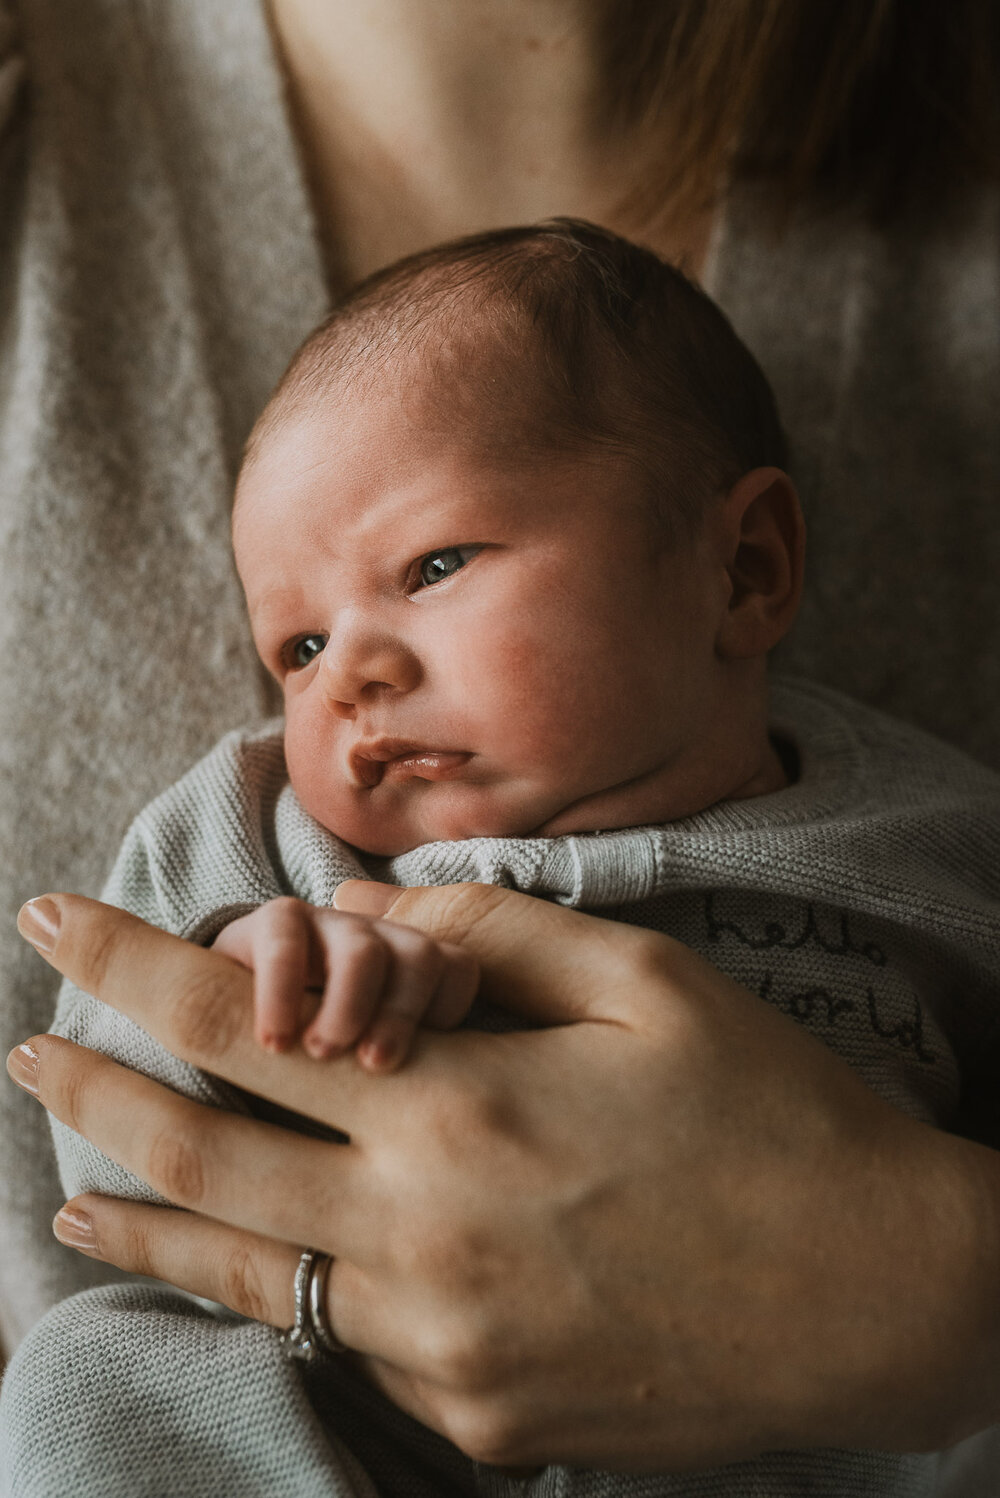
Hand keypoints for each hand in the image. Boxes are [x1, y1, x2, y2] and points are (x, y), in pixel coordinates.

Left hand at [11, 885, 999, 1468]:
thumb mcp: (645, 980)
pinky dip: (272, 1285)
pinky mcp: (476, 1419)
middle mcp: (424, 1241)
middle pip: (201, 1160)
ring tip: (72, 1187)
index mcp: (462, 1111)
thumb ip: (486, 934)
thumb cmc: (772, 1113)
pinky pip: (340, 1339)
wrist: (881, 1298)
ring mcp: (441, 1350)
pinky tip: (240, 1259)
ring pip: (246, 1274)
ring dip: (144, 1216)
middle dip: (93, 1091)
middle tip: (23, 1047)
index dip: (129, 963)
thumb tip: (363, 910)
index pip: (239, 1022)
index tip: (51, 918)